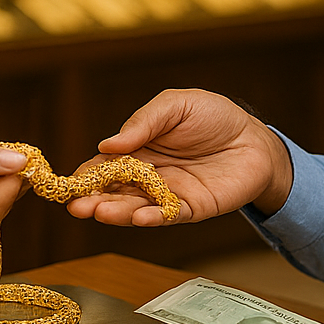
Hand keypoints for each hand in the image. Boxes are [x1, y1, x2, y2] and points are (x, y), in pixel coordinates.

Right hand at [66, 89, 292, 225]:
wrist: (254, 135)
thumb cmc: (213, 116)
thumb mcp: (174, 106)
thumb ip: (142, 122)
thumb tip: (107, 144)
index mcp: (138, 151)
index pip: (105, 166)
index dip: (87, 176)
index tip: (69, 184)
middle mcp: (148, 176)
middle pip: (116, 192)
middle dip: (94, 200)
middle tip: (76, 206)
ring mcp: (169, 194)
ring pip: (138, 208)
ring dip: (118, 212)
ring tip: (99, 212)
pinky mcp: (193, 207)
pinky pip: (171, 216)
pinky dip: (154, 218)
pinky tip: (140, 217)